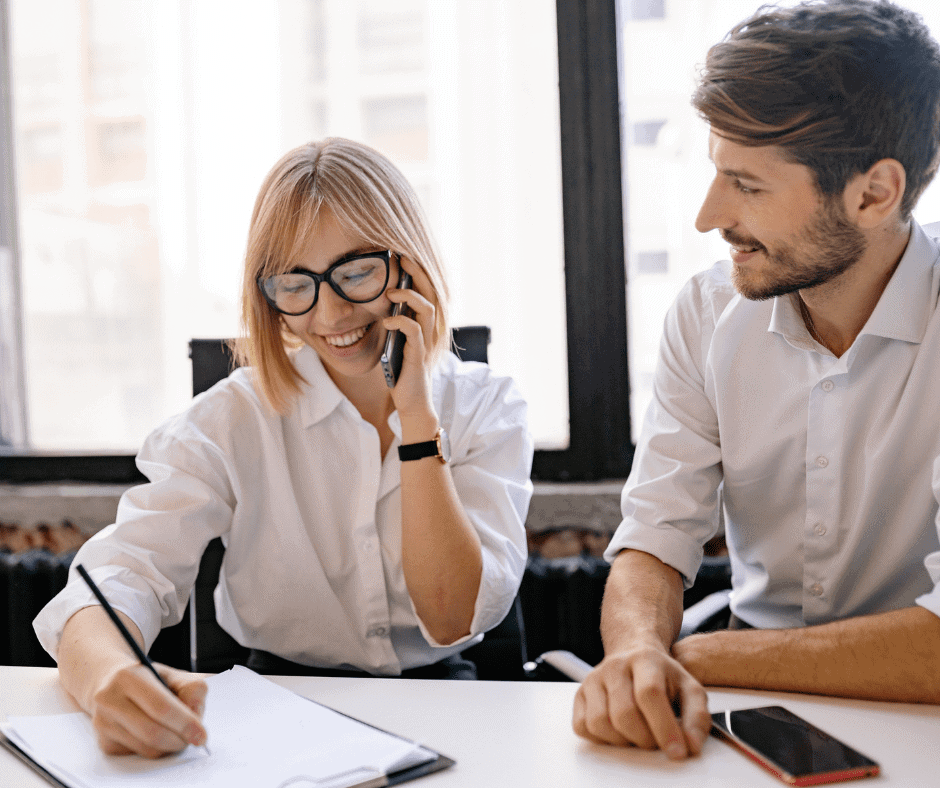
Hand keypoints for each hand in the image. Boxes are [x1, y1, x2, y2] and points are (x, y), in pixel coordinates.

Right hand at [89, 661, 207, 757]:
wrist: (113, 684)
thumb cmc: (149, 680)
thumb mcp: (174, 675)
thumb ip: (193, 689)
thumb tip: (195, 714)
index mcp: (129, 676)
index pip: (161, 706)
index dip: (185, 723)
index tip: (201, 734)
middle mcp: (110, 699)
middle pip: (153, 732)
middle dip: (179, 739)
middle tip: (193, 738)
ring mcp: (104, 722)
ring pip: (146, 748)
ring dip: (169, 747)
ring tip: (177, 733)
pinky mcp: (104, 742)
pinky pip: (138, 754)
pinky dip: (155, 749)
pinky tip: (156, 734)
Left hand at [384, 256, 436, 420]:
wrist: (411, 403)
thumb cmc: (401, 373)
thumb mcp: (395, 342)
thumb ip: (394, 324)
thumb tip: (379, 303)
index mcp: (425, 324)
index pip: (426, 291)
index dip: (417, 273)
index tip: (402, 257)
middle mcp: (430, 330)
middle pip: (431, 293)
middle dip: (417, 274)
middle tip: (401, 259)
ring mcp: (426, 342)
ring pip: (427, 308)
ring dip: (409, 296)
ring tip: (391, 291)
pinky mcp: (419, 355)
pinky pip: (414, 330)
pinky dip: (400, 321)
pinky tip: (387, 320)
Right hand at [572, 642, 710, 758]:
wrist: (634, 654)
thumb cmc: (662, 676)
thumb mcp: (689, 688)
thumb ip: (697, 717)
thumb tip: (691, 746)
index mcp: (645, 660)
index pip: (650, 693)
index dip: (664, 727)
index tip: (677, 751)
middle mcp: (615, 666)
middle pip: (624, 713)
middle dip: (644, 739)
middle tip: (656, 741)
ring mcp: (593, 679)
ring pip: (600, 722)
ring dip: (623, 741)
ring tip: (637, 735)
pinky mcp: (580, 694)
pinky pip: (582, 726)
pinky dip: (602, 738)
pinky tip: (618, 731)